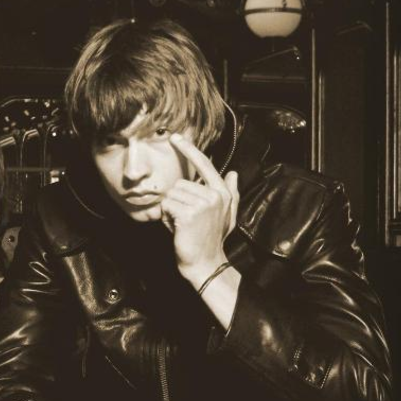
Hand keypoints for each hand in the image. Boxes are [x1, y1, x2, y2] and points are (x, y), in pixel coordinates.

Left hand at [161, 134, 239, 283]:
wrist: (206, 262)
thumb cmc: (212, 239)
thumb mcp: (227, 214)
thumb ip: (230, 192)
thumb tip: (234, 173)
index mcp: (222, 192)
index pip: (205, 164)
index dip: (189, 150)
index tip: (175, 137)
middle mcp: (215, 194)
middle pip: (180, 183)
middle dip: (176, 201)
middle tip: (185, 219)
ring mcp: (203, 203)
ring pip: (171, 194)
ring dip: (171, 211)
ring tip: (182, 224)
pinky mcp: (189, 213)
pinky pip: (166, 205)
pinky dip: (166, 218)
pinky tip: (176, 229)